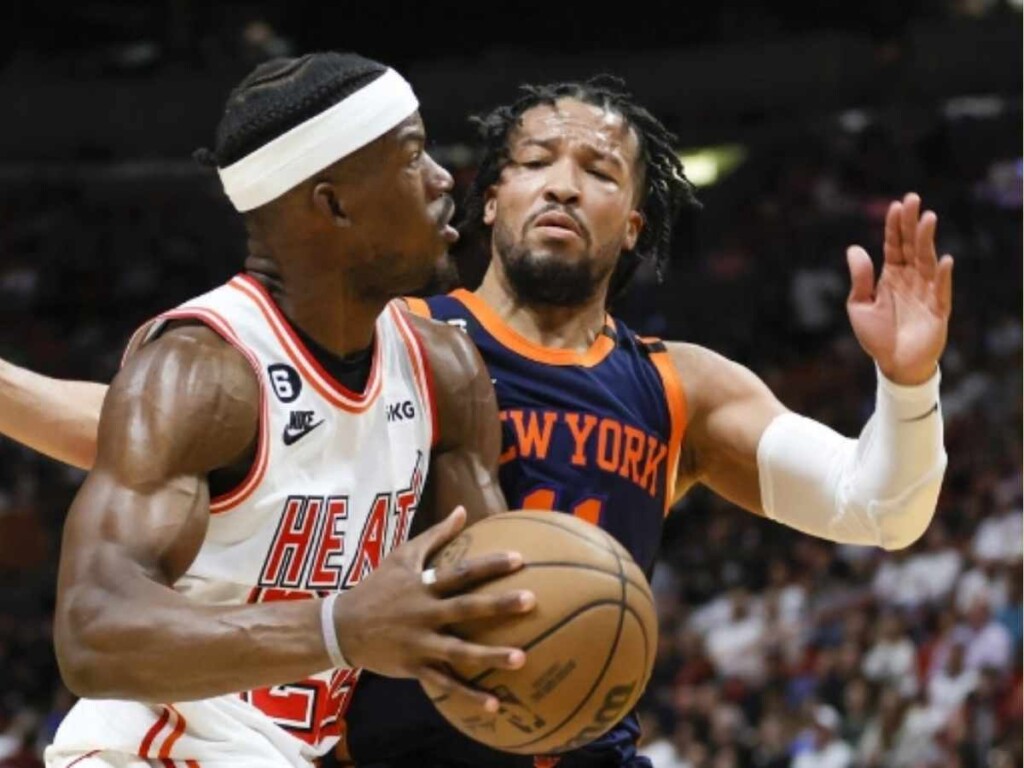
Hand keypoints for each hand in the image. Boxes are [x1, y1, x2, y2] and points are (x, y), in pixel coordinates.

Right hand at [334, 506, 534, 711]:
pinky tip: (495, 704)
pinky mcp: (415, 668)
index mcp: (424, 586)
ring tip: (522, 658)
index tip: (520, 559)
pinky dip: (468, 695)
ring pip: (459, 652)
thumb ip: (436, 535)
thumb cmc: (377, 587)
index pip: (462, 572)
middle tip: (530, 600)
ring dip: (490, 656)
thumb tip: (463, 510)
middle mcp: (424, 614)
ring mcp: (420, 643)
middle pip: (466, 608)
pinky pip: (445, 683)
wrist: (341, 627)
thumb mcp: (402, 556)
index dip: (489, 565)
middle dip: (498, 605)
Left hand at [846, 192, 953, 384]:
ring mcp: (925, 293)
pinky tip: (942, 260)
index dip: (895, 226)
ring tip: (928, 219)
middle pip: (912, 246)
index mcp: (891, 277)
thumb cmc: (876, 337)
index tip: (896, 206)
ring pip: (927, 261)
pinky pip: (940, 291)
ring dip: (927, 240)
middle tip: (913, 199)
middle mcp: (910, 280)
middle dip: (912, 224)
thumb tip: (855, 247)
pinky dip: (941, 276)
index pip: (894, 246)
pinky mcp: (938, 310)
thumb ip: (860, 278)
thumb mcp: (859, 306)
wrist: (893, 365)